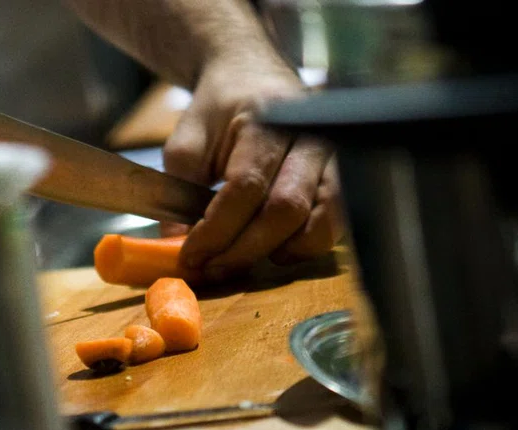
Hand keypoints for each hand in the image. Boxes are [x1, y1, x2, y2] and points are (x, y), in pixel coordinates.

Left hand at [161, 53, 344, 282]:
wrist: (251, 73)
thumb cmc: (218, 109)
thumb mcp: (186, 141)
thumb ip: (178, 193)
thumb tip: (175, 246)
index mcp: (268, 120)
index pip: (246, 187)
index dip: (218, 230)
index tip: (191, 255)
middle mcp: (311, 136)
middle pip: (285, 209)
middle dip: (244, 249)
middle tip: (211, 269)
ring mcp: (334, 156)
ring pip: (321, 220)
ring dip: (279, 251)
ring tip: (241, 260)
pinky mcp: (342, 175)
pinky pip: (335, 221)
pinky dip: (305, 245)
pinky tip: (273, 250)